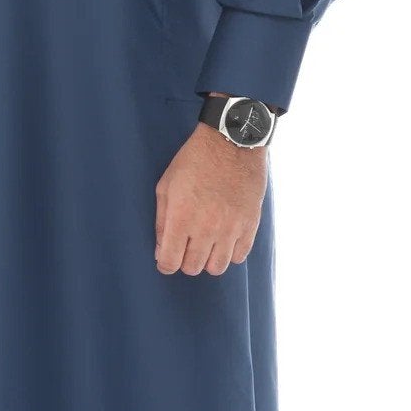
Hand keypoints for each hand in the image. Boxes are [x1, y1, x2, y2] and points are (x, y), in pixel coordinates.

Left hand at [155, 124, 266, 275]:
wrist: (232, 142)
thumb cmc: (194, 161)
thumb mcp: (166, 186)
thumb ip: (161, 221)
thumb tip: (160, 250)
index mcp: (181, 217)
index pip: (169, 262)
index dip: (165, 264)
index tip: (166, 258)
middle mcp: (206, 228)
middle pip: (192, 268)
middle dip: (185, 261)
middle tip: (185, 246)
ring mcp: (230, 228)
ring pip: (216, 268)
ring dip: (208, 260)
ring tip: (206, 244)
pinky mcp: (249, 225)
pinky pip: (239, 257)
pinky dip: (229, 253)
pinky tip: (224, 239)